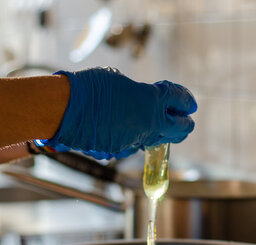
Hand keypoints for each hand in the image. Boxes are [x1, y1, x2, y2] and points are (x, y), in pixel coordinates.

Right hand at [35, 67, 196, 159]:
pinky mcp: (119, 152)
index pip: (180, 101)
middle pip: (180, 130)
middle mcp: (150, 125)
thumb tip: (144, 100)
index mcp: (152, 101)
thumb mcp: (120, 82)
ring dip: (157, 132)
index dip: (186, 101)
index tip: (190, 103)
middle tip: (186, 120)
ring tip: (152, 123)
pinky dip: (132, 137)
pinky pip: (132, 144)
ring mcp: (135, 141)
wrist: (65, 110)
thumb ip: (138, 93)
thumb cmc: (90, 88)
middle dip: (185, 124)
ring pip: (155, 139)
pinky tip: (121, 128)